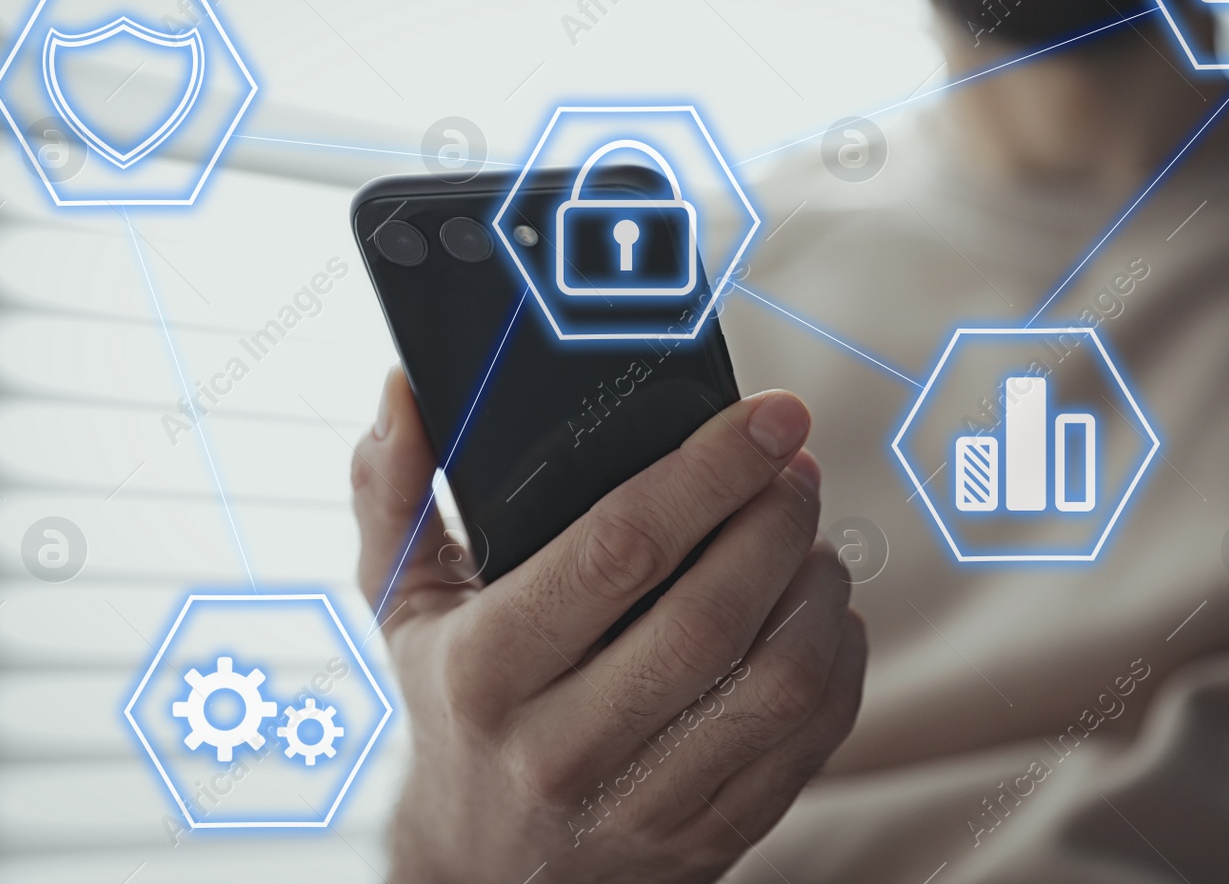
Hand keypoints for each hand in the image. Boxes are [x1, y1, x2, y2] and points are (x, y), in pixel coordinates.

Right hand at [353, 368, 865, 883]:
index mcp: (488, 669)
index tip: (766, 416)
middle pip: (711, 615)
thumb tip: (405, 393)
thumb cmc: (452, 710)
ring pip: (776, 683)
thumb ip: (392, 493)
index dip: (708, 471)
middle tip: (795, 470)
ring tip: (811, 540)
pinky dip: (836, 663)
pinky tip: (821, 616)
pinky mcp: (707, 841)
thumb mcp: (400, 606)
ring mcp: (641, 805)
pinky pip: (806, 743)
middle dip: (777, 521)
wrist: (480, 875)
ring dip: (818, 590)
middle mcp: (563, 746)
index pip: (619, 550)